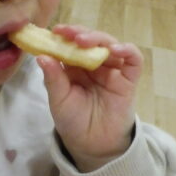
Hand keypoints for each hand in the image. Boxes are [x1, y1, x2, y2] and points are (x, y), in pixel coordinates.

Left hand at [37, 24, 142, 171]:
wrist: (92, 144)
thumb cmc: (73, 120)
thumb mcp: (59, 100)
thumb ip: (53, 78)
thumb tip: (41, 56)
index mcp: (75, 66)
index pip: (71, 44)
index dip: (64, 35)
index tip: (55, 31)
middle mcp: (94, 64)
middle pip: (91, 40)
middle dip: (80, 33)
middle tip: (69, 33)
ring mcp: (113, 69)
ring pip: (110, 44)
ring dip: (98, 39)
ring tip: (84, 41)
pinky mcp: (129, 79)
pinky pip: (133, 59)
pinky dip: (127, 50)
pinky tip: (115, 49)